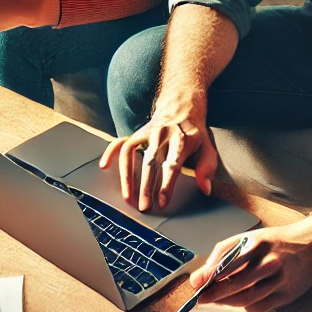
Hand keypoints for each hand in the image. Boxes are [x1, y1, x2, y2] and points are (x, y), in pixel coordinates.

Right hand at [98, 102, 218, 211]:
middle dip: (146, 187)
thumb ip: (206, 168)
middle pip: (150, 163)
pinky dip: (110, 153)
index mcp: (180, 140)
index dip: (166, 185)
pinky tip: (104, 166)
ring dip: (127, 177)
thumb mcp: (207, 147)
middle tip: (144, 207)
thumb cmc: (194, 132)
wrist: (182, 104)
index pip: (172, 165)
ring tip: (127, 197)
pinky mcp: (137, 133)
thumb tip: (205, 189)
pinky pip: (120, 142)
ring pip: (132, 154)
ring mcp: (146, 133)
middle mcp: (161, 136)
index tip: (161, 201)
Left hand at [182, 218, 311, 311]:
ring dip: (227, 302)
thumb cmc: (276, 242)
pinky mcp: (287, 295)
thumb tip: (204, 272)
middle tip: (201, 298)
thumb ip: (225, 252)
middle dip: (214, 294)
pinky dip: (246, 306)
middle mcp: (270, 262)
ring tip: (217, 300)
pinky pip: (260, 307)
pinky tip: (241, 301)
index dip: (209, 276)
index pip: (228, 263)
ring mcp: (280, 280)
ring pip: (246, 299)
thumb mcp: (250, 238)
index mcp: (258, 244)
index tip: (196, 284)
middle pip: (236, 285)